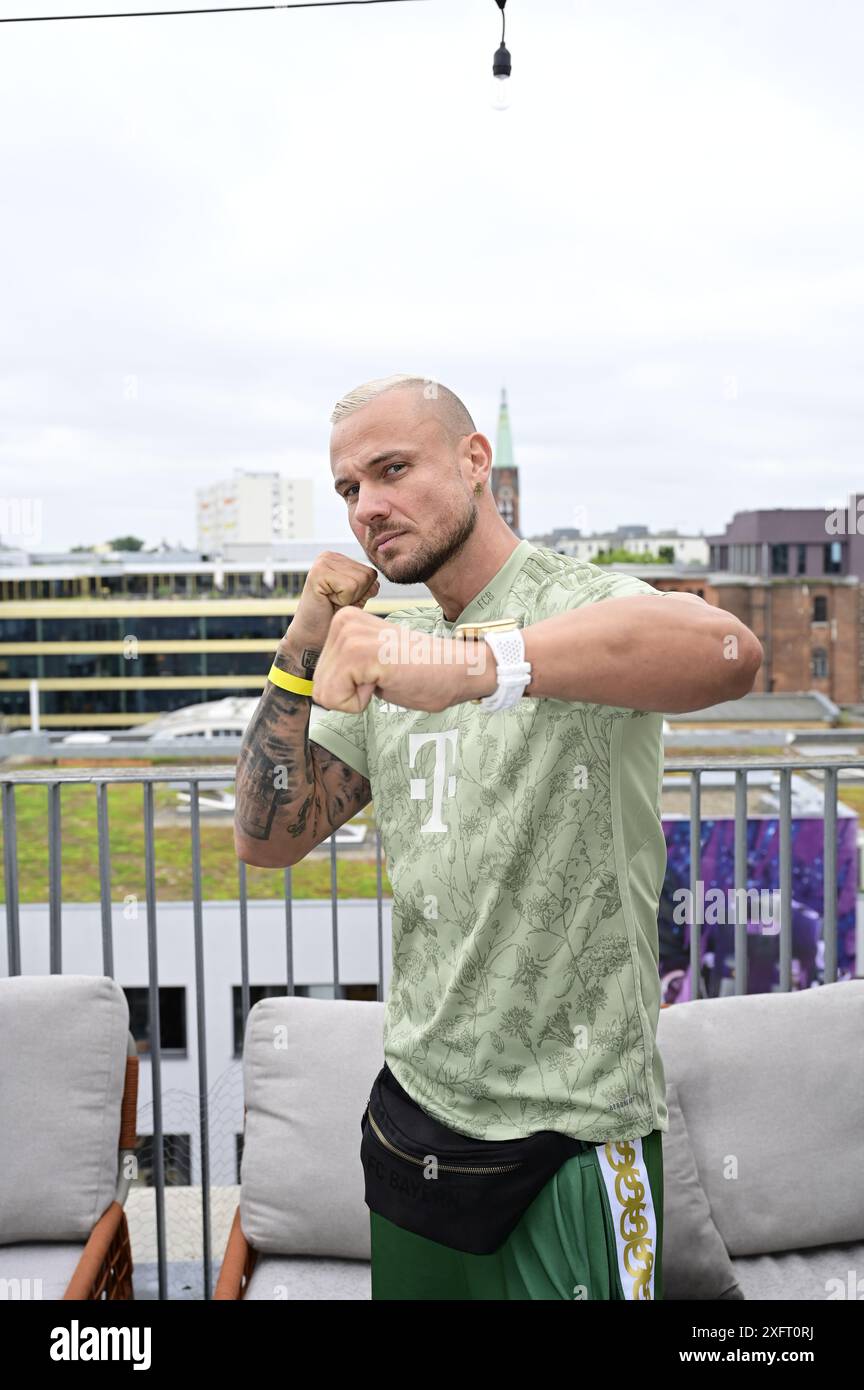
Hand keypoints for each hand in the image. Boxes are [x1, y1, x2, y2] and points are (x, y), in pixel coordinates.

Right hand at [286, 551, 379, 653]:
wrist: (312, 638)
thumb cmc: (334, 619)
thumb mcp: (357, 597)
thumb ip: (368, 583)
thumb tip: (380, 578)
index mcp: (338, 559)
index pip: (371, 573)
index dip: (362, 594)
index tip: (342, 601)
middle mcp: (329, 556)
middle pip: (368, 575)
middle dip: (357, 596)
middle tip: (336, 604)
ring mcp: (322, 562)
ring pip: (361, 580)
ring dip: (349, 599)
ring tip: (332, 603)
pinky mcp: (318, 573)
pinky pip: (350, 587)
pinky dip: (343, 601)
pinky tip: (327, 602)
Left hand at [311, 608, 497, 713]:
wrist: (456, 670)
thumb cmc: (418, 672)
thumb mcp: (370, 662)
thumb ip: (345, 666)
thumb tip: (317, 687)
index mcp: (343, 620)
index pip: (319, 677)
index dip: (348, 688)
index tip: (379, 673)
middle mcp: (341, 621)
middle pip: (318, 686)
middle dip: (350, 694)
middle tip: (384, 676)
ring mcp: (349, 635)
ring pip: (325, 695)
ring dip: (357, 698)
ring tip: (385, 677)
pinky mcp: (358, 653)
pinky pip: (337, 699)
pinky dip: (361, 702)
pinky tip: (386, 680)